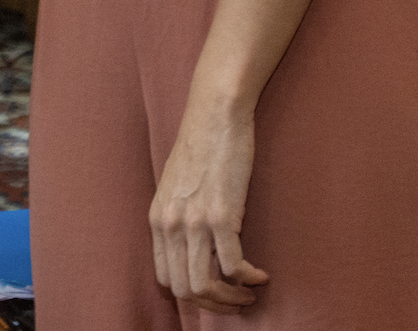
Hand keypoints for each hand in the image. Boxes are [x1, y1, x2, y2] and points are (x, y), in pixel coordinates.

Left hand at [149, 98, 270, 312]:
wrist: (215, 114)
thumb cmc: (201, 145)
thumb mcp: (176, 186)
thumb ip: (179, 215)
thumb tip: (193, 245)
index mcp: (157, 219)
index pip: (165, 277)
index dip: (191, 294)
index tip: (214, 293)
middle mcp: (170, 224)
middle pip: (184, 289)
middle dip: (213, 304)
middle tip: (236, 301)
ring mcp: (194, 222)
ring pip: (205, 285)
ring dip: (231, 299)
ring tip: (249, 294)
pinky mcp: (221, 215)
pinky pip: (233, 266)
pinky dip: (248, 278)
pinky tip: (260, 275)